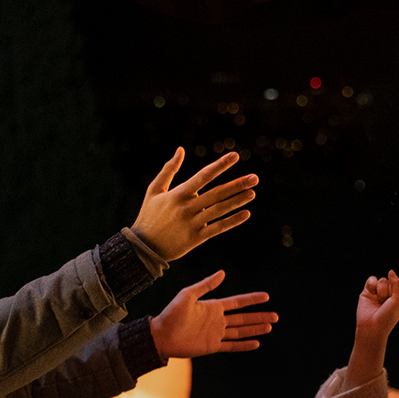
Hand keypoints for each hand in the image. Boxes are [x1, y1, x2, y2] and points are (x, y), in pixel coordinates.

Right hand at [132, 147, 256, 262]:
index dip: (220, 165)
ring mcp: (192, 224)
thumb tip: (180, 150)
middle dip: (237, 184)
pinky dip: (232, 221)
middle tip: (255, 177)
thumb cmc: (148, 215)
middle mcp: (187, 208)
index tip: (235, 155)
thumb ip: (168, 169)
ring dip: (237, 201)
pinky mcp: (196, 238)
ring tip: (252, 192)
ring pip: (219, 210)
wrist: (144, 247)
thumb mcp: (154, 190)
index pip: (203, 176)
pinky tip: (245, 213)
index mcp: (178, 194)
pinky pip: (218, 228)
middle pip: (216, 193)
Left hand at [150, 269, 277, 358]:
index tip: (266, 296)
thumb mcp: (188, 295)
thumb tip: (223, 273)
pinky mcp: (212, 346)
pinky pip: (231, 346)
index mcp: (213, 306)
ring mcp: (216, 333)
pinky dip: (244, 345)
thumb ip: (206, 285)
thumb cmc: (172, 313)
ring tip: (269, 327)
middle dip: (259, 316)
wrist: (161, 336)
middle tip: (276, 317)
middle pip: (243, 317)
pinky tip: (255, 343)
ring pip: (240, 331)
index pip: (237, 302)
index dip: (251, 299)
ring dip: (255, 329)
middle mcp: (217, 320)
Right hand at [356, 271, 398, 340]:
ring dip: (382, 291)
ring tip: (380, 302)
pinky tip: (372, 294)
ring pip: (383, 280)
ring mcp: (379, 292)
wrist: (371, 326)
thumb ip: (397, 283)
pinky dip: (372, 285)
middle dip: (391, 291)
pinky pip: (372, 279)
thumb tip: (390, 272)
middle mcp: (391, 294)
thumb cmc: (388, 317)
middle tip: (388, 303)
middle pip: (394, 281)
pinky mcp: (368, 291)